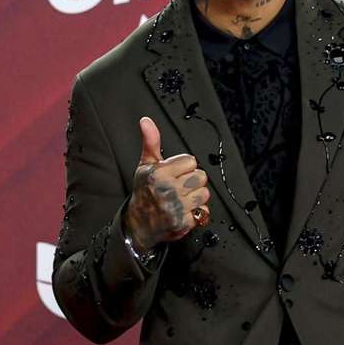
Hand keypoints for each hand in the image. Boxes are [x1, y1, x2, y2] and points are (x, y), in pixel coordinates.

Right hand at [124, 117, 209, 250]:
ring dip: (196, 196)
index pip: (191, 161)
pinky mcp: (183, 222)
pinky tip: (184, 210)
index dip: (184, 166)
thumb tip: (146, 121)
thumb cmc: (144, 191)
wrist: (139, 222)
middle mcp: (167, 190)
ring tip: (183, 198)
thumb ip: (151, 141)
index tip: (175, 173)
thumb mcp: (146, 165)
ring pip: (205, 194)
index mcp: (159, 173)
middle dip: (192, 180)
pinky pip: (204, 212)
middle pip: (201, 176)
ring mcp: (176, 207)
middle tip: (179, 186)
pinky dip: (196, 213)